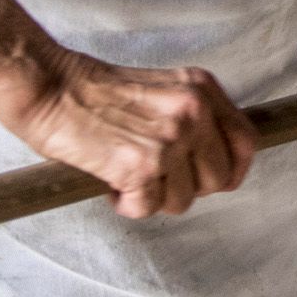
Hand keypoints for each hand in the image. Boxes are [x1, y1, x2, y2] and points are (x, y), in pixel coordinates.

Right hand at [0, 47, 258, 218]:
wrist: (49, 87)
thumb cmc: (95, 93)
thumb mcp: (163, 91)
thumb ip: (194, 118)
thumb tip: (213, 160)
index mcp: (202, 89)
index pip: (247, 142)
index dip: (232, 170)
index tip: (210, 180)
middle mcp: (193, 111)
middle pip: (218, 179)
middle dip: (186, 188)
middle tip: (155, 177)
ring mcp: (170, 138)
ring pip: (183, 200)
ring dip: (153, 198)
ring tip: (127, 174)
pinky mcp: (141, 165)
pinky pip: (148, 208)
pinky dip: (127, 205)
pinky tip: (112, 183)